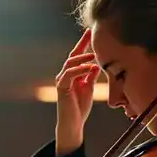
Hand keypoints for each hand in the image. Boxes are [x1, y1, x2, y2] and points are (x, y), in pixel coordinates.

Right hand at [55, 28, 99, 147]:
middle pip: (73, 55)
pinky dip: (80, 69)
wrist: (73, 123)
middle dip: (81, 44)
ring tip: (93, 55)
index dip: (83, 44)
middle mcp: (65, 75)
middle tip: (90, 34)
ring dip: (82, 58)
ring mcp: (62, 80)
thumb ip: (90, 77)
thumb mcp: (89, 89)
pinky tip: (89, 67)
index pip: (78, 56)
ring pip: (70, 63)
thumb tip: (95, 65)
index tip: (90, 33)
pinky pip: (69, 74)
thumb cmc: (80, 108)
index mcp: (73, 74)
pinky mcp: (61, 87)